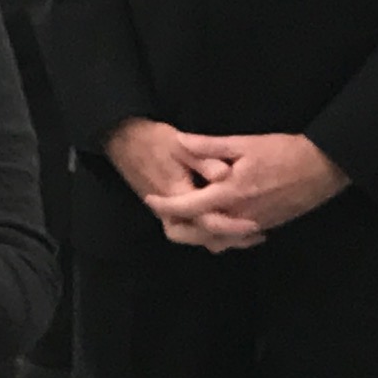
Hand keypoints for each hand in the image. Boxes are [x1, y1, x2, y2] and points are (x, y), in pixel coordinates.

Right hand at [103, 118, 256, 251]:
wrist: (122, 139)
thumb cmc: (152, 139)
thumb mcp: (178, 144)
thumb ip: (202, 159)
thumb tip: (225, 173)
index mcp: (176, 193)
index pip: (206, 220)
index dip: (232, 225)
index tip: (255, 223)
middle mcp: (170, 210)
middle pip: (200, 237)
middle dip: (228, 238)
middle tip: (255, 232)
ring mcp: (166, 212)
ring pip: (195, 237)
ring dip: (220, 238)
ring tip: (248, 233)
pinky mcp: (166, 210)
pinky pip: (190, 230)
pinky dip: (210, 233)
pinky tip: (227, 225)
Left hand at [145, 132, 348, 244]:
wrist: (324, 168)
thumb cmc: (284, 152)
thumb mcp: (244, 143)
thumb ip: (209, 146)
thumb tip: (178, 142)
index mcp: (230, 194)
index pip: (188, 207)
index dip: (165, 205)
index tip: (149, 198)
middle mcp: (240, 215)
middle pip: (199, 233)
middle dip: (176, 227)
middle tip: (162, 214)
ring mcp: (255, 224)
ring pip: (218, 241)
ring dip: (198, 234)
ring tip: (184, 218)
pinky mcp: (267, 226)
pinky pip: (237, 240)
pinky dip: (221, 237)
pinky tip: (216, 223)